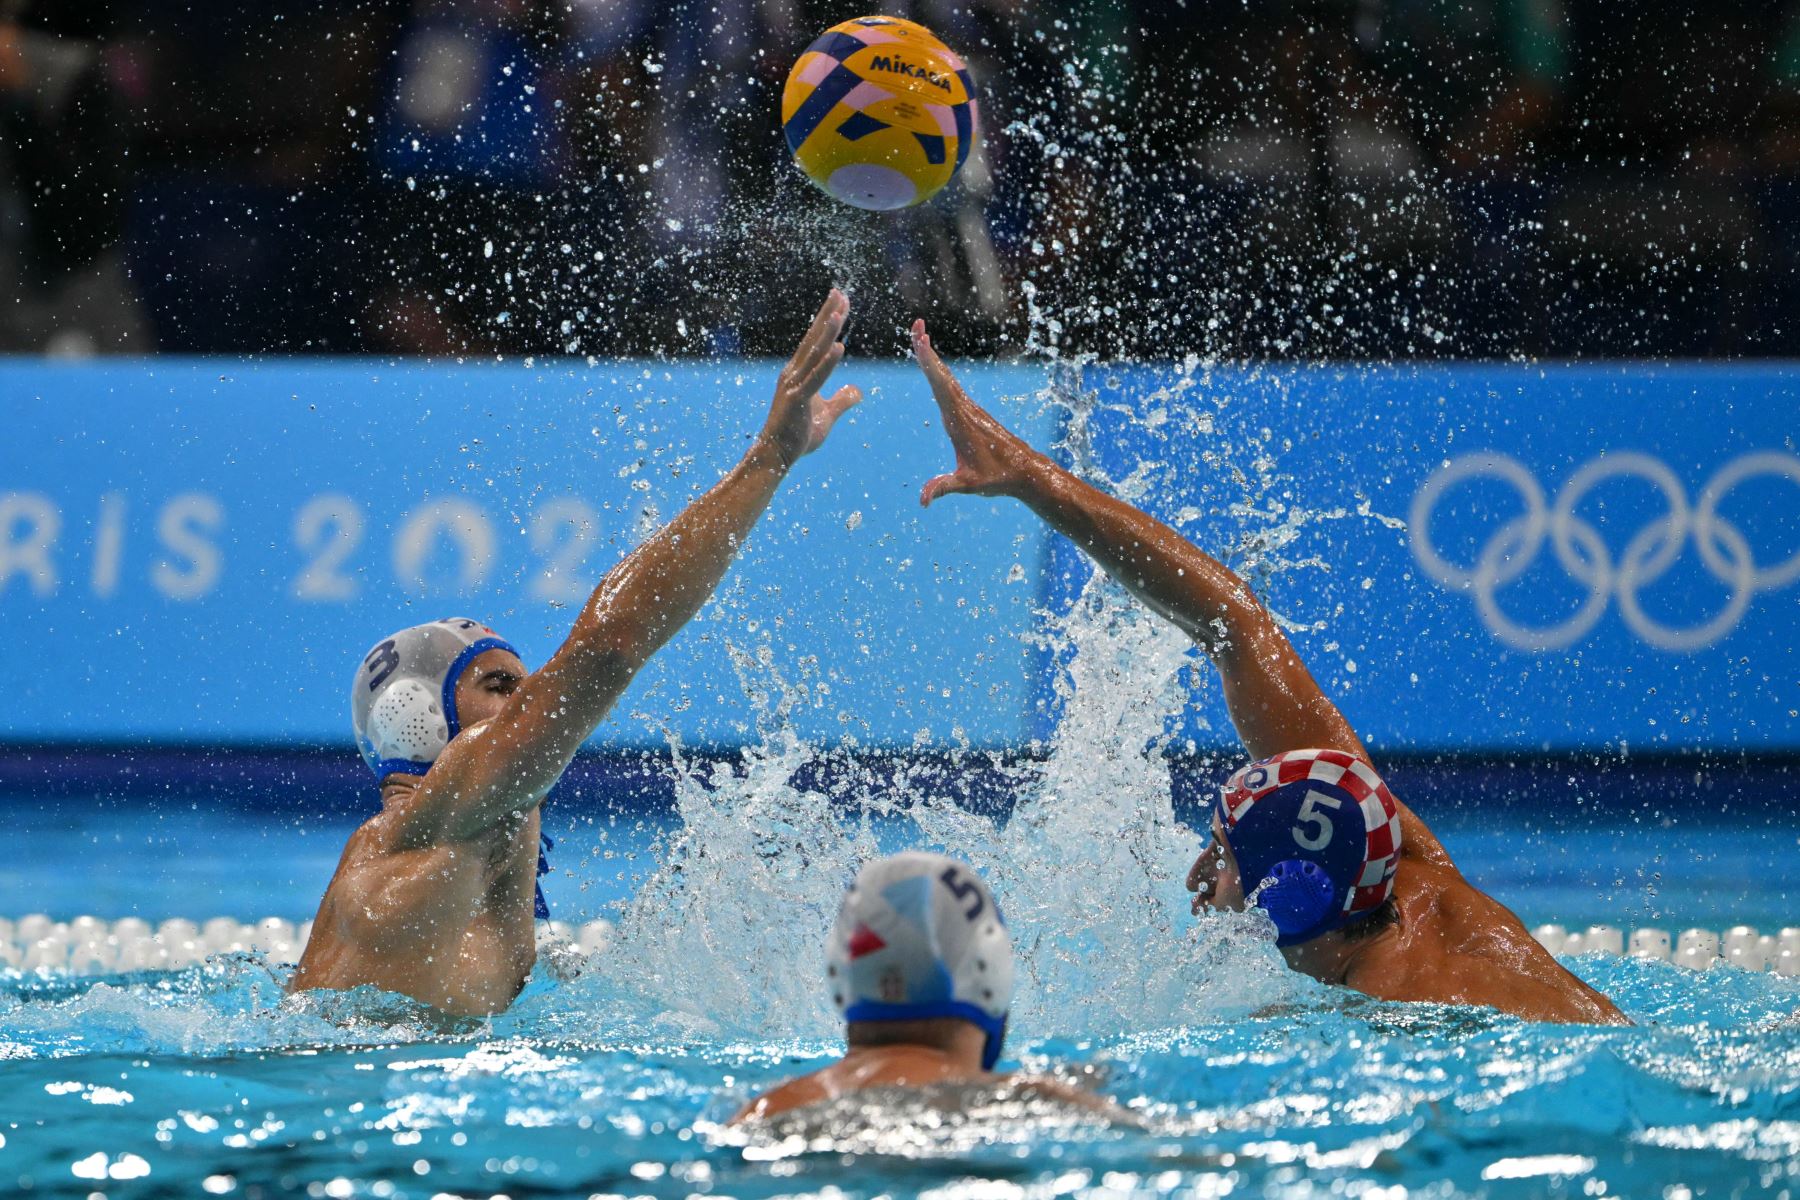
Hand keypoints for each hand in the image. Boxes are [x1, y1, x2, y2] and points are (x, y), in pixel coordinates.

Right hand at [760, 289, 861, 466]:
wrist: (776, 457)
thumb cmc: (797, 435)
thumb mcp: (827, 416)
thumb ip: (841, 401)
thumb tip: (858, 392)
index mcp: (799, 373)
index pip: (817, 342)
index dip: (830, 320)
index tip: (841, 301)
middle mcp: (794, 373)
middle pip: (815, 339)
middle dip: (828, 315)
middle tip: (840, 293)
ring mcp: (794, 386)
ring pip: (814, 354)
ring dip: (827, 332)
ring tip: (838, 312)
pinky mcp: (797, 401)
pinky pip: (815, 379)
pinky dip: (827, 363)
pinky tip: (839, 347)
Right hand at [911, 319, 1036, 505]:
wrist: (1025, 472)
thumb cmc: (997, 478)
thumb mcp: (968, 484)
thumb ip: (944, 488)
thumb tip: (922, 500)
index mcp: (959, 420)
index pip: (940, 386)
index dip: (929, 362)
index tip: (921, 339)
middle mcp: (964, 410)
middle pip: (941, 375)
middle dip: (927, 350)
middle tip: (916, 325)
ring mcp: (969, 410)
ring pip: (946, 379)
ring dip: (933, 359)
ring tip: (921, 338)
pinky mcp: (972, 415)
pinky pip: (952, 388)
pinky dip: (940, 374)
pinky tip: (936, 369)